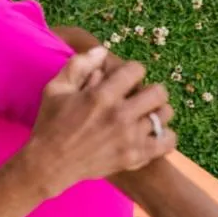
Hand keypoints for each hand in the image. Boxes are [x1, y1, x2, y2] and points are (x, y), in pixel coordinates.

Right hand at [28, 47, 176, 194]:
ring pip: (165, 115)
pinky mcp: (135, 157)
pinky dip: (164, 135)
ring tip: (145, 114)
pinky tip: (151, 133)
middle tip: (138, 97)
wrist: (49, 164)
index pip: (136, 70)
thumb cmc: (50, 124)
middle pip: (158, 92)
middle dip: (149, 90)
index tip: (124, 79)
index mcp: (101, 96)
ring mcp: (130, 138)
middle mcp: (120, 116)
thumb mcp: (55, 89)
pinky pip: (168, 141)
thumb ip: (78, 66)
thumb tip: (102, 52)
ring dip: (157, 111)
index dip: (131, 71)